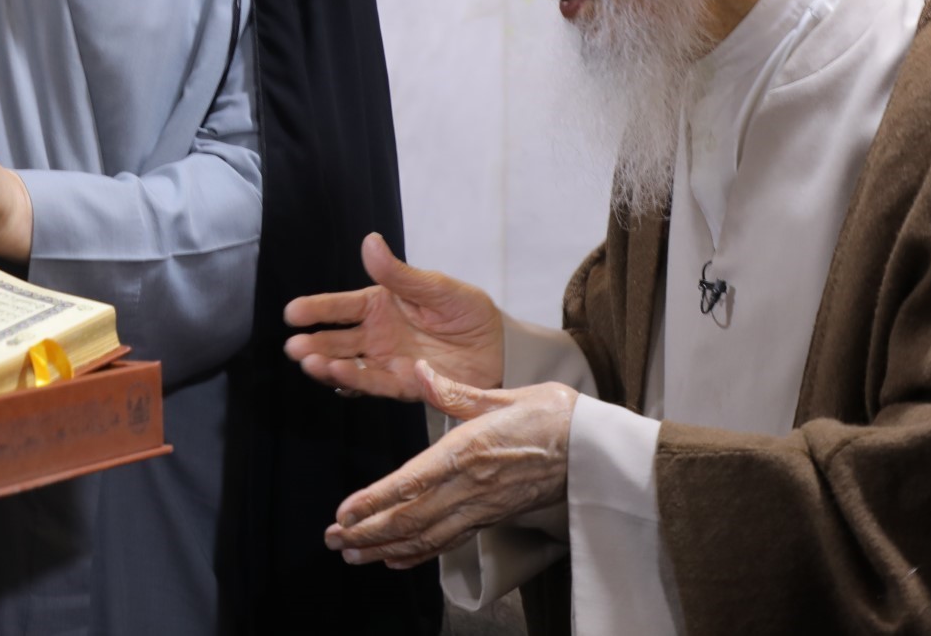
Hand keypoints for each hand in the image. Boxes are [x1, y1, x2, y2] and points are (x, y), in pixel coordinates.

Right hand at [283, 232, 504, 399]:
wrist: (501, 348)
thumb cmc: (468, 312)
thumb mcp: (436, 287)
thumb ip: (399, 273)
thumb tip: (369, 241)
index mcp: (381, 305)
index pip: (341, 307)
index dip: (316, 309)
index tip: (292, 312)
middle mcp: (377, 335)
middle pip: (337, 340)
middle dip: (313, 343)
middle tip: (294, 347)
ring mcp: (388, 361)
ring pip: (350, 365)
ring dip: (328, 366)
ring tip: (310, 363)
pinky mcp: (405, 384)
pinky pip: (376, 384)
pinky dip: (357, 381)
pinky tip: (339, 377)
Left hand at [327, 364, 576, 569]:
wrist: (598, 452)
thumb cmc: (554, 416)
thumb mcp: (505, 393)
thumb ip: (455, 390)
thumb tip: (420, 370)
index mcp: (468, 450)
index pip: (411, 482)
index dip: (375, 502)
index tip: (344, 513)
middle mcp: (470, 485)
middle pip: (411, 518)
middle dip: (367, 532)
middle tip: (332, 540)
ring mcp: (482, 507)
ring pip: (426, 536)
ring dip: (385, 548)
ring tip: (352, 554)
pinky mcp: (492, 517)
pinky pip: (448, 541)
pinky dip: (418, 554)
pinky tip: (394, 559)